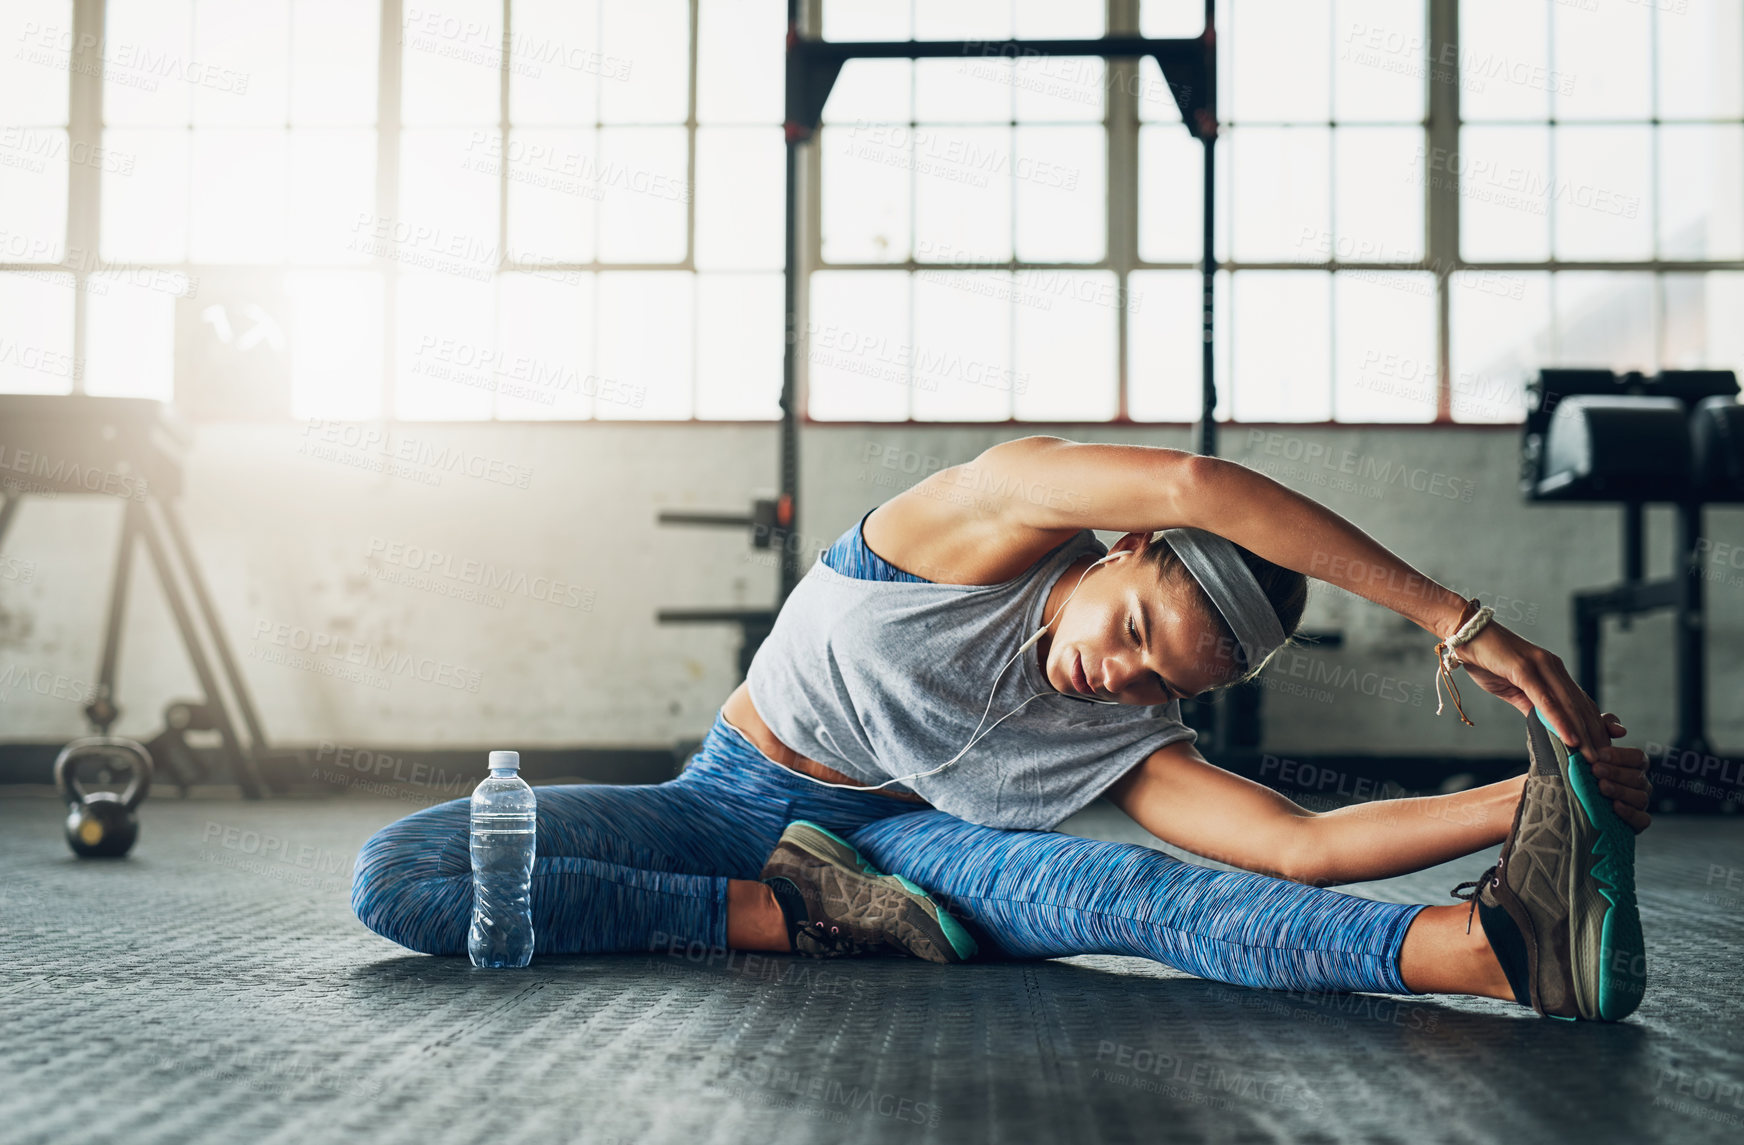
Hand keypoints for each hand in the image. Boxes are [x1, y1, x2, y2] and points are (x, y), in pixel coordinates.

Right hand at [1448, 621, 1619, 762]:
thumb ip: (1531, 704)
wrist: (1465, 633)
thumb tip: (1545, 725)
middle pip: (1580, 706)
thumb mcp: (1512, 688)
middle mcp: (1552, 667)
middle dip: (1594, 736)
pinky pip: (1546, 700)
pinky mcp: (1524, 669)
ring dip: (1583, 734)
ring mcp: (1540, 666)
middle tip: (1604, 762)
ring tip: (1592, 757)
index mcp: (1551, 671)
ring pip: (1568, 705)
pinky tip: (1570, 739)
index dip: (1593, 728)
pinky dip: (1560, 721)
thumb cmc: (1486, 659)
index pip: (1580, 703)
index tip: (1601, 751)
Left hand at [1589, 718, 1653, 833]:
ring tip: (1601, 787)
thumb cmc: (1586, 766)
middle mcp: (1641, 783)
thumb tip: (1621, 730)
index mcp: (1634, 764)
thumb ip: (1605, 727)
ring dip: (1620, 791)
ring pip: (1640, 797)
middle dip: (1616, 773)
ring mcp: (1640, 803)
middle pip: (1637, 777)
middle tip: (1595, 770)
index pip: (1638, 758)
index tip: (1599, 754)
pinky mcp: (1636, 823)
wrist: (1574, 799)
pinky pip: (1642, 819)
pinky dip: (1630, 814)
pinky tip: (1615, 807)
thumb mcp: (1592, 742)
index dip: (1620, 756)